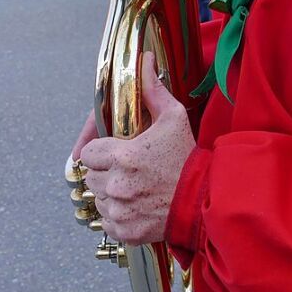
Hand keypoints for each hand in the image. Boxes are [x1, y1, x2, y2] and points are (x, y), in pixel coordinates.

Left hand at [78, 52, 195, 243]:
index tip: (114, 152)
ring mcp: (119, 211)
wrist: (204, 200)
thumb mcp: (173, 119)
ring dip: (111, 194)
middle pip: (91, 177)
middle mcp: (117, 185)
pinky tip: (137, 205)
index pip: (87, 153)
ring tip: (135, 187)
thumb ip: (153, 91)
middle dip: (106, 172)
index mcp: (123, 156)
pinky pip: (108, 221)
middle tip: (130, 170)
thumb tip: (145, 61)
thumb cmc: (187, 159)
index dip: (100, 151)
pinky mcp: (124, 230)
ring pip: (99, 199)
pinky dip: (118, 215)